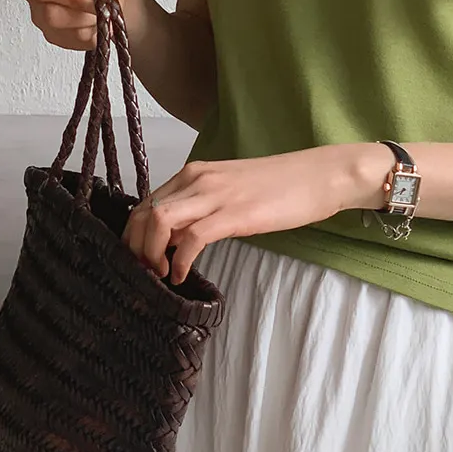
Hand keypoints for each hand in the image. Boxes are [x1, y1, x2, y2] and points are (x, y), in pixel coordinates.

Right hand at [23, 0, 133, 50]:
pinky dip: (89, 35)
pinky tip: (96, 20)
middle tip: (104, 5)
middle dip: (82, 12)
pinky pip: (70, 42)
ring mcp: (41, 14)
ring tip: (102, 9)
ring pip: (60, 30)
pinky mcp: (53, 34)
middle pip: (50, 13)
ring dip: (88, 23)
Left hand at [124, 142, 383, 288]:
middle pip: (144, 212)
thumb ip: (201, 211)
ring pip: (159, 221)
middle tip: (145, 274)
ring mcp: (214, 194)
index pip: (146, 202)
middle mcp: (197, 179)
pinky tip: (181, 277)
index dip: (135, 235)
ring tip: (161, 276)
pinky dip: (178, 262)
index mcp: (194, 174)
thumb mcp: (230, 196)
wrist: (317, 176)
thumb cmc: (279, 189)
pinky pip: (191, 238)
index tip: (142, 262)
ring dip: (151, 254)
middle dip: (135, 248)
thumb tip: (178, 239)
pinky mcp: (233, 213)